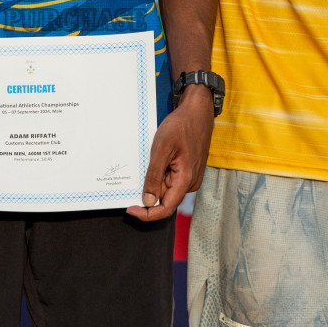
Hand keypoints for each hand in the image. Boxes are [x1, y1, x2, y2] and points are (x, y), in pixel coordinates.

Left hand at [127, 85, 213, 221]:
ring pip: (167, 188)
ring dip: (153, 181)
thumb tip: (148, 202)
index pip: (166, 209)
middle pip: (165, 199)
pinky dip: (159, 174)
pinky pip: (171, 179)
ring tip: (147, 161)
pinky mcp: (188, 170)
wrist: (197, 112)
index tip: (130, 209)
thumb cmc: (180, 127)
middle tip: (132, 179)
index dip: (147, 214)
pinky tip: (155, 160)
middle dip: (148, 193)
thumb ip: (154, 177)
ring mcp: (190, 177)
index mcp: (186, 180)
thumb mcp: (161, 149)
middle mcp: (190, 183)